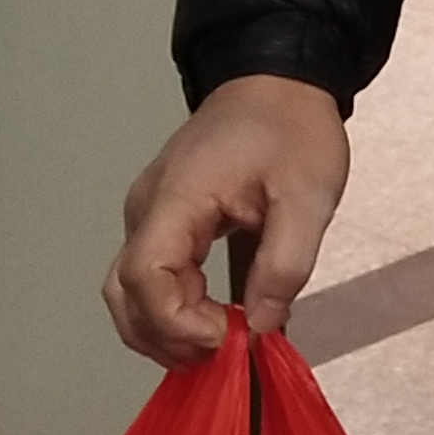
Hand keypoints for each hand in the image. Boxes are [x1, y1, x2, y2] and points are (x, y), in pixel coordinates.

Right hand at [104, 77, 350, 365]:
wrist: (278, 80)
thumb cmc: (293, 130)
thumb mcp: (309, 198)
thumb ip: (283, 267)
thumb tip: (257, 328)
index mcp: (177, 198)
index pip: (146, 277)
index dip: (178, 322)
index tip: (229, 336)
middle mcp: (147, 209)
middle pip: (124, 294)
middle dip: (167, 337)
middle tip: (224, 353)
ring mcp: (149, 214)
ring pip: (128, 292)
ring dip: (163, 330)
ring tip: (219, 345)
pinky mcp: (163, 220)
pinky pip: (149, 276)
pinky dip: (171, 310)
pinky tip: (213, 325)